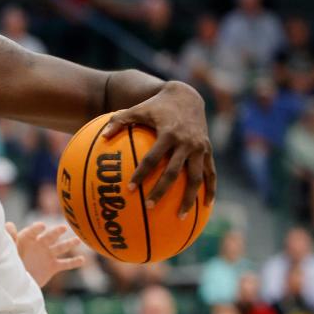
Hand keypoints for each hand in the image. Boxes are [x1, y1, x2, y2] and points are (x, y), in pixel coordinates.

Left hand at [7, 222, 85, 287]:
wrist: (17, 283)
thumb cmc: (10, 265)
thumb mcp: (9, 251)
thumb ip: (11, 239)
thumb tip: (8, 225)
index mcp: (27, 239)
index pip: (32, 232)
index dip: (37, 228)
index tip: (42, 226)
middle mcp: (39, 244)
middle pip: (50, 236)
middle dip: (56, 232)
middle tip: (63, 228)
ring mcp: (47, 255)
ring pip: (61, 247)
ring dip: (69, 244)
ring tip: (78, 240)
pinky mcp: (53, 266)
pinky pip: (65, 263)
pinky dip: (74, 262)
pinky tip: (82, 260)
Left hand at [102, 81, 215, 216]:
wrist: (187, 97)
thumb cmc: (156, 106)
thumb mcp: (136, 109)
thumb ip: (118, 122)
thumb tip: (102, 137)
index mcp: (168, 133)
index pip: (153, 158)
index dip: (141, 174)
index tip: (129, 188)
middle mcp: (186, 142)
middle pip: (173, 172)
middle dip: (161, 191)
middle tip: (148, 207)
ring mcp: (199, 148)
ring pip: (196, 177)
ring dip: (189, 198)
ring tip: (180, 216)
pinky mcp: (208, 151)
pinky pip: (211, 174)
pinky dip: (211, 190)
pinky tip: (206, 206)